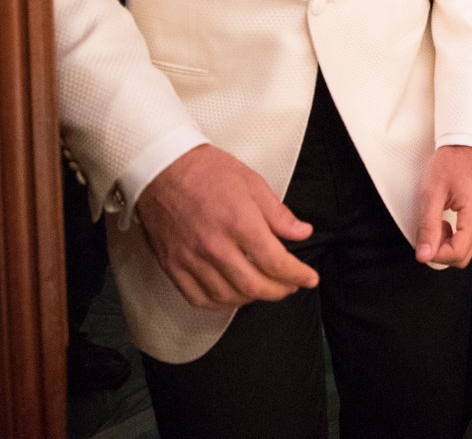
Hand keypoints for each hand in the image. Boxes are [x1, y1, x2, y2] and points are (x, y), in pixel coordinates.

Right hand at [136, 144, 318, 310]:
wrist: (162, 168)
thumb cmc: (207, 171)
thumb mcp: (253, 183)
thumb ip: (278, 214)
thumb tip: (302, 232)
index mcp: (239, 222)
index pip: (275, 262)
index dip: (297, 274)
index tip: (309, 278)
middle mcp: (215, 246)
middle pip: (254, 285)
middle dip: (280, 290)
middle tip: (291, 285)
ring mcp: (191, 259)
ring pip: (227, 297)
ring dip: (252, 298)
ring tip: (265, 288)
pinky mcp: (173, 267)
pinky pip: (198, 299)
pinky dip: (219, 303)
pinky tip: (232, 294)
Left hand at [413, 145, 471, 267]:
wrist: (463, 143)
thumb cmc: (448, 164)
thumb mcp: (431, 194)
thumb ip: (427, 227)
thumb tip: (424, 256)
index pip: (457, 253)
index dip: (436, 255)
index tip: (423, 243)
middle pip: (464, 256)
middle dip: (442, 252)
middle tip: (430, 232)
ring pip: (467, 249)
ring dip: (448, 244)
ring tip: (437, 223)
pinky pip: (470, 237)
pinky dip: (455, 236)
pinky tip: (445, 221)